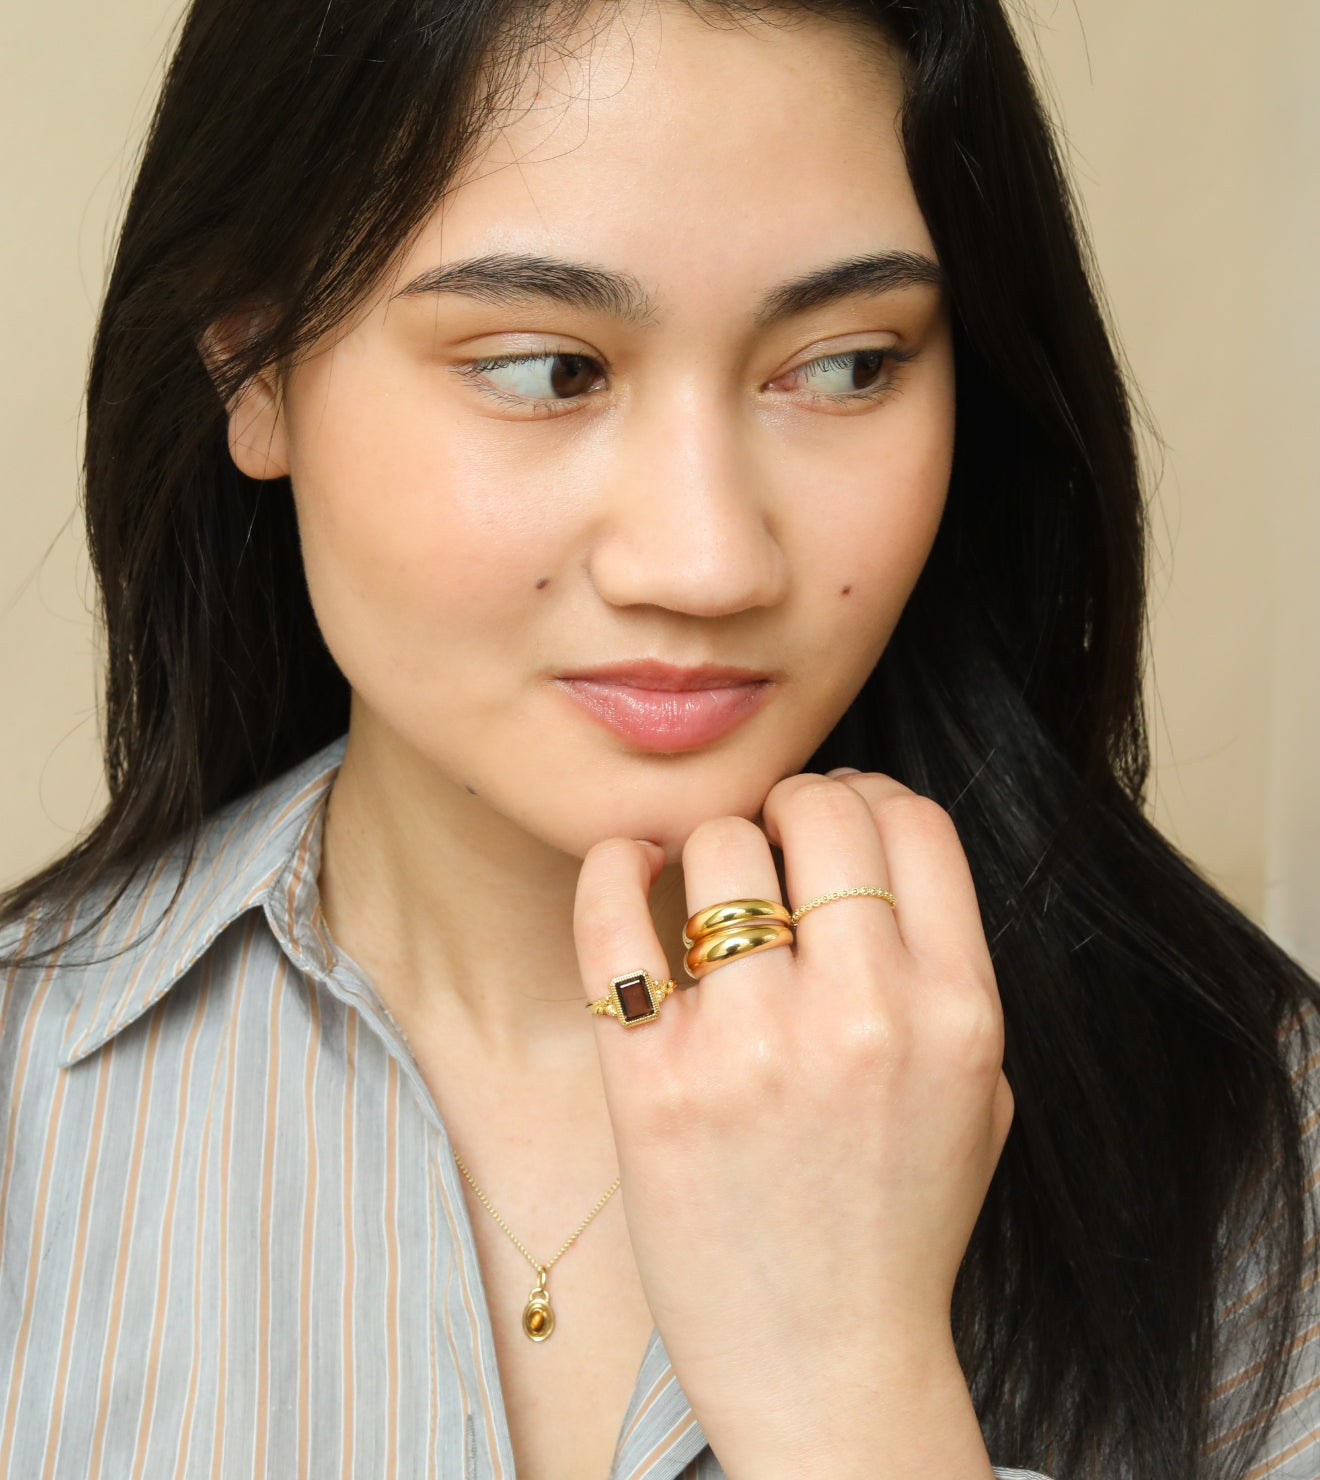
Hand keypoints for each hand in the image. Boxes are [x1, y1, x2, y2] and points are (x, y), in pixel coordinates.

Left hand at [574, 772, 1011, 1479]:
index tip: (833, 823)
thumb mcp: (980, 1091)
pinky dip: (611, 867)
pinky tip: (625, 872)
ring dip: (708, 848)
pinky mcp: (651, 1082)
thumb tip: (872, 847)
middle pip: (819, 811)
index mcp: (957, 1011)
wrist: (826, 1365)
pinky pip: (611, 913)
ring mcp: (750, 1047)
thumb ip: (942, 967)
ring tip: (703, 892)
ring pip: (718, 845)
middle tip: (766, 847)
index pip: (914, 821)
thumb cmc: (900, 1222)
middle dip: (789, 808)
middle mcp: (861, 1016)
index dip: (868, 798)